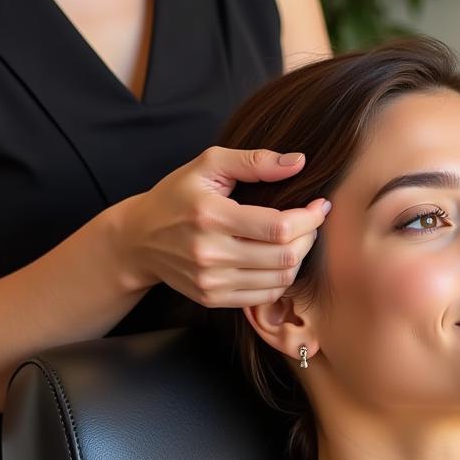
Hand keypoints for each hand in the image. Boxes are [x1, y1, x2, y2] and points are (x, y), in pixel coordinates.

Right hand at [109, 147, 327, 306]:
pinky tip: (278, 259)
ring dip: (298, 259)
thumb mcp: (208, 165)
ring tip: (296, 239)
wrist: (139, 239)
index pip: (279, 227)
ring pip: (280, 280)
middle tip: (310, 222)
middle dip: (308, 238)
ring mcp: (211, 280)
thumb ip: (255, 161)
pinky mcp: (212, 298)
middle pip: (284, 256)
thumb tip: (299, 162)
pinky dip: (281, 279)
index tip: (320, 206)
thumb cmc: (177, 195)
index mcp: (210, 215)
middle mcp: (210, 252)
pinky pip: (265, 296)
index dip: (309, 218)